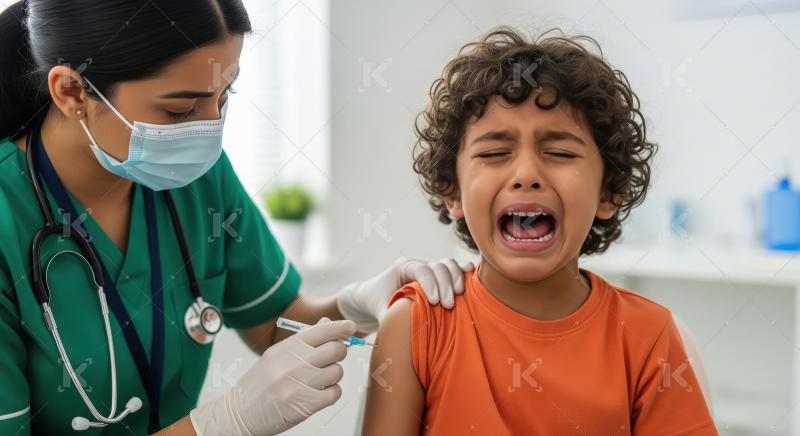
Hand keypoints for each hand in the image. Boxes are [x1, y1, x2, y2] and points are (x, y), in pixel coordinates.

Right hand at [189, 317, 356, 435]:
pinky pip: (335, 393)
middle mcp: (293, 363)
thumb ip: (303, 341)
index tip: (351, 327)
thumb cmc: (259, 384)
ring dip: (332, 376)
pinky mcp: (306, 405)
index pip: (322, 331)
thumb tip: (328, 324)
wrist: (239, 414)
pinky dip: (330, 393)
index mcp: (286, 347)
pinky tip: (318, 394)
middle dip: (338, 353)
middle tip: (329, 359)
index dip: (341, 327)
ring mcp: (300, 384)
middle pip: (336, 349)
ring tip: (317, 380)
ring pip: (337, 372)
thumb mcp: (275, 357)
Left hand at [336, 257, 474, 333]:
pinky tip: (472, 274)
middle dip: (446, 284)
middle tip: (448, 305)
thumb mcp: (379, 311)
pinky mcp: (438, 276)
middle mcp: (418, 264)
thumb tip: (402, 332)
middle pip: (438, 265)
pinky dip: (463, 271)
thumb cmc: (374, 302)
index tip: (434, 302)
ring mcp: (429, 268)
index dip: (430, 283)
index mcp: (402, 267)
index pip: (421, 269)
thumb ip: (390, 319)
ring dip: (456, 278)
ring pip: (448, 264)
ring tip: (459, 295)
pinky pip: (453, 269)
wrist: (371, 296)